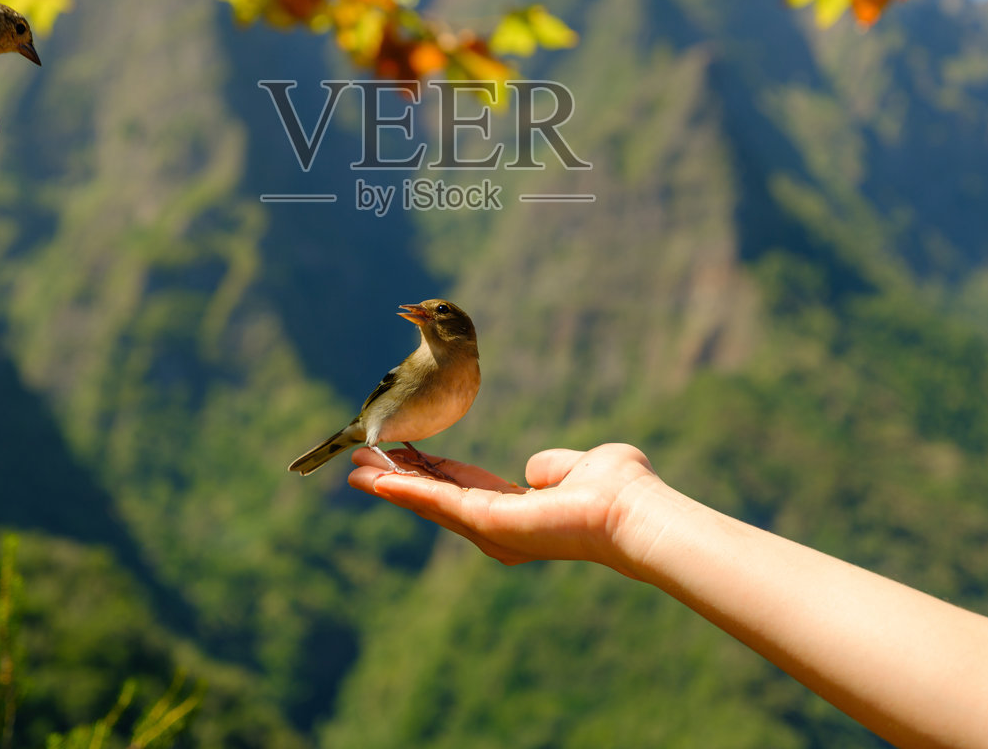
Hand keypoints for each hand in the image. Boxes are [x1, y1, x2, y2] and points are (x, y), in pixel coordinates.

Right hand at [347, 442, 662, 573]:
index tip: (398, 456)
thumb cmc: (618, 490)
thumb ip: (549, 467)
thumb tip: (534, 470)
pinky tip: (378, 480)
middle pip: (434, 498)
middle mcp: (497, 528)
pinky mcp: (489, 524)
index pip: (460, 488)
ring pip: (429, 503)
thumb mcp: (573, 467)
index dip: (428, 472)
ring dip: (390, 486)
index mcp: (515, 511)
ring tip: (355, 469)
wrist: (632, 511)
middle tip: (358, 464)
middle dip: (396, 480)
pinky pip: (438, 503)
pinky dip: (405, 491)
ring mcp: (491, 530)